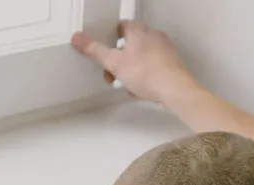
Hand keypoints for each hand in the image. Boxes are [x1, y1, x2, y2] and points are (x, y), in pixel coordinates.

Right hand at [71, 20, 200, 103]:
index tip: (103, 49)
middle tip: (112, 72)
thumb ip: (95, 50)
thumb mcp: (114, 63)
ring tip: (127, 83)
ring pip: (140, 57)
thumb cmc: (148, 73)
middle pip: (129, 44)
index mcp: (138, 30)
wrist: (174, 89)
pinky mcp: (170, 63)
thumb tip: (79, 38)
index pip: (119, 26)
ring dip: (130, 70)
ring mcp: (164, 49)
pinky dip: (143, 76)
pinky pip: (151, 67)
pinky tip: (140, 88)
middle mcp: (153, 35)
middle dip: (118, 60)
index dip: (108, 39)